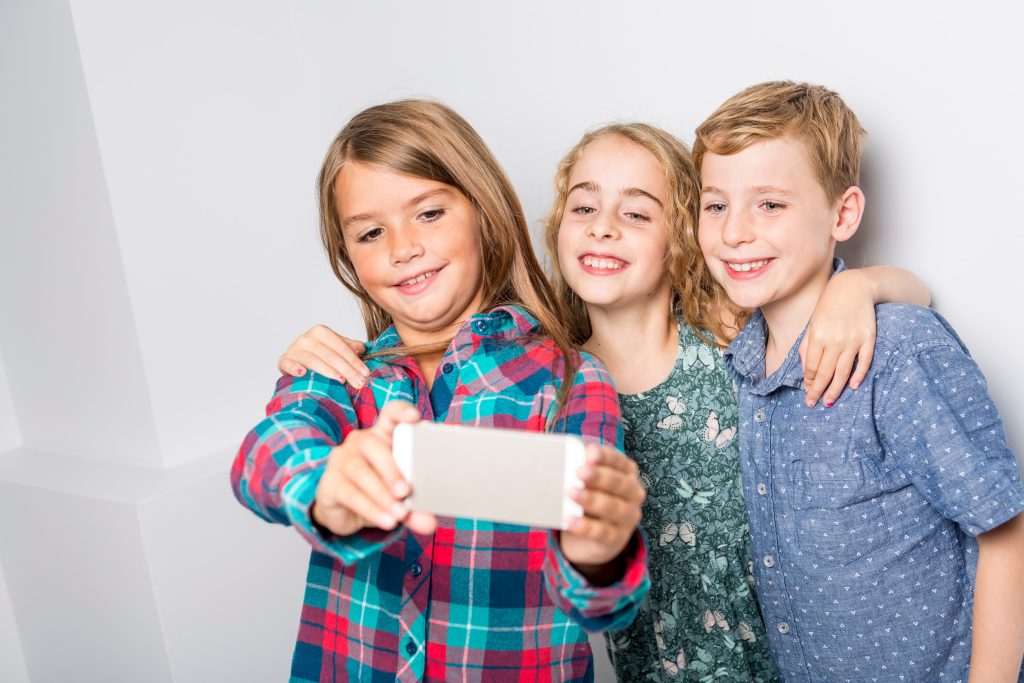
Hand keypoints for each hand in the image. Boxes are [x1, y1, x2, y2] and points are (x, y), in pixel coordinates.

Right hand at [278, 324, 369, 386]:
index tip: (365, 373)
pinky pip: (288, 364)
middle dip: (347, 370)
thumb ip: (350, 347)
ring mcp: (294, 349)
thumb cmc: (321, 356)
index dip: (354, 360)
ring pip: (313, 360)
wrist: (297, 363)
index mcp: (321, 331)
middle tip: (359, 382)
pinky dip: (294, 368)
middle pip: (330, 355)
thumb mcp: (337, 349)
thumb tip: (362, 349)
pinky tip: (302, 373)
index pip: (341, 347)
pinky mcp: (284, 361)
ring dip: (328, 371)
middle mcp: (306, 338)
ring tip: (341, 381)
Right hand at [311, 400, 436, 536]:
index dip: (400, 412)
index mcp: (382, 437)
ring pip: (359, 471)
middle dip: (390, 468)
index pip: (389, 415)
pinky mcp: (328, 483)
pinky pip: (349, 493)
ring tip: (399, 513)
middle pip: (372, 444)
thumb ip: (415, 508)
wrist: (345, 513)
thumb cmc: (378, 493)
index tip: (414, 418)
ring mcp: (341, 460)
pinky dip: (370, 509)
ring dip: (381, 494)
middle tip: (406, 491)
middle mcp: (359, 442)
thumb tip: (430, 523)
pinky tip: (385, 521)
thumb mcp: (400, 499)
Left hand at [560, 444, 644, 583]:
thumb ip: (582, 468)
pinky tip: (570, 520)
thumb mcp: (589, 483)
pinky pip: (602, 532)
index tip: (590, 452)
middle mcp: (633, 495)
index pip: (620, 462)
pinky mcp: (616, 538)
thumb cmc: (591, 499)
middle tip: (580, 472)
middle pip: (620, 484)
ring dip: (592, 500)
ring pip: (614, 508)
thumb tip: (562, 456)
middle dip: (600, 477)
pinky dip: (585, 526)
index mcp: (628, 474)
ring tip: (572, 492)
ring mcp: (628, 518)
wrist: (594, 538)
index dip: (606, 457)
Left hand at [800, 269, 875, 407]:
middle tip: (812, 404)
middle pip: (825, 373)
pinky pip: (864, 362)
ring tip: (828, 402)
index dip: (808, 380)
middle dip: (817, 391)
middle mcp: (835, 340)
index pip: (811, 366)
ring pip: (843, 372)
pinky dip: (859, 375)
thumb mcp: (812, 323)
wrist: (853, 288)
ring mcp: (853, 340)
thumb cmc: (829, 306)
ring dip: (835, 389)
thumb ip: (808, 346)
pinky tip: (852, 386)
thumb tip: (806, 371)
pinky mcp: (869, 338)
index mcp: (817, 336)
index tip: (807, 390)